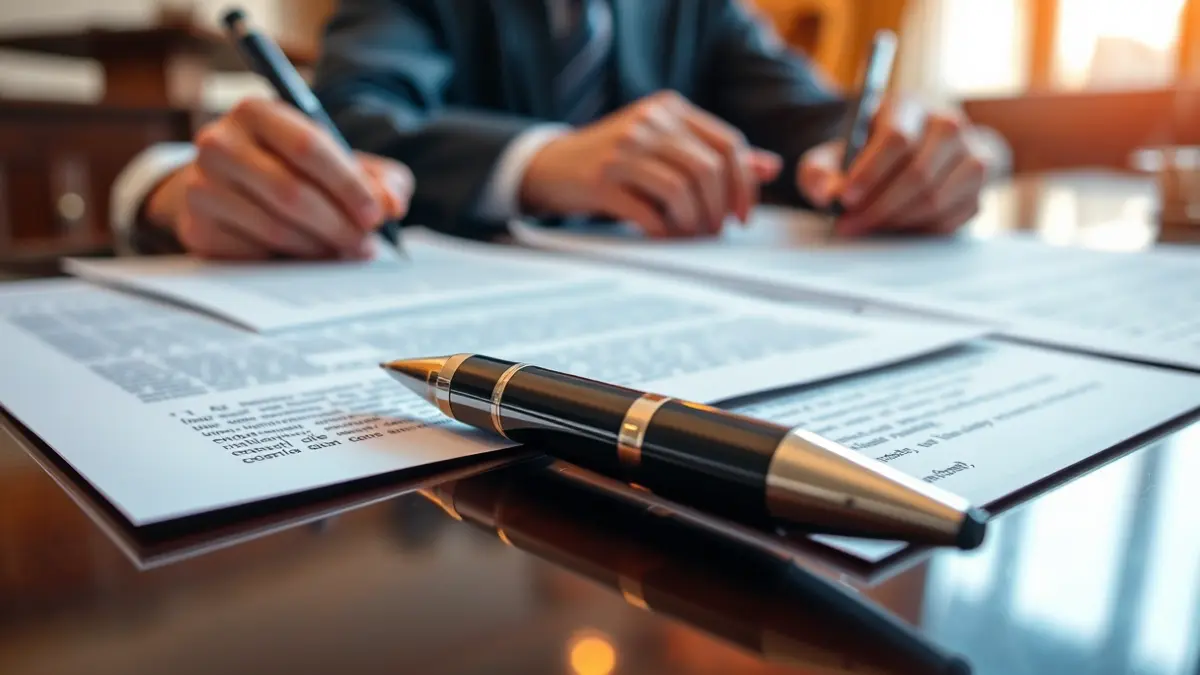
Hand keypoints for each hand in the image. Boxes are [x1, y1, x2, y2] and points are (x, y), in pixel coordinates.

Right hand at [145, 98, 413, 259]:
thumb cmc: (293, 168)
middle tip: (366, 245)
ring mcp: (200, 186)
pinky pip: (254, 254)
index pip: (308, 147)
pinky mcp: (196, 227)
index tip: (376, 215)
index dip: (348, 185)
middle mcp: (219, 143)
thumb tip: (392, 205)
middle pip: (291, 193)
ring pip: (274, 229)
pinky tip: (308, 258)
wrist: (224, 185)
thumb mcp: (338, 161)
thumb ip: (378, 177)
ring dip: (320, 248)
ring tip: (345, 252)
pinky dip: (289, 261)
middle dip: (338, 225)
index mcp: (256, 112)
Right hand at [520, 91, 781, 237]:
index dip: (744, 185)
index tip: (742, 217)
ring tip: (689, 237)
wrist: (552, 166)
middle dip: (718, 209)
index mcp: (670, 109)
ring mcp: (623, 149)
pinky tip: (662, 236)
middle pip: (708, 169)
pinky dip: (663, 231)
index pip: (728, 143)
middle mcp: (649, 122)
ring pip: (682, 190)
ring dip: (693, 223)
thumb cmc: (617, 160)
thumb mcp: (664, 146)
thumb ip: (713, 153)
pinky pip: (649, 211)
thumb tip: (770, 167)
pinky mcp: (601, 179)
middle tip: (713, 233)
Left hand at [797, 99, 987, 236]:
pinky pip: (951, 217)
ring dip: (896, 221)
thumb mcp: (834, 153)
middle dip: (878, 207)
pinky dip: (918, 229)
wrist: (908, 152)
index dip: (870, 173)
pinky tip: (894, 226)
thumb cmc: (865, 152)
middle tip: (849, 225)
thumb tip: (828, 195)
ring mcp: (971, 151)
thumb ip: (820, 171)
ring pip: (936, 198)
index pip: (897, 138)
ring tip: (867, 226)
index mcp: (909, 105)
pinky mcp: (980, 183)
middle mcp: (948, 122)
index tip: (845, 198)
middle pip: (918, 173)